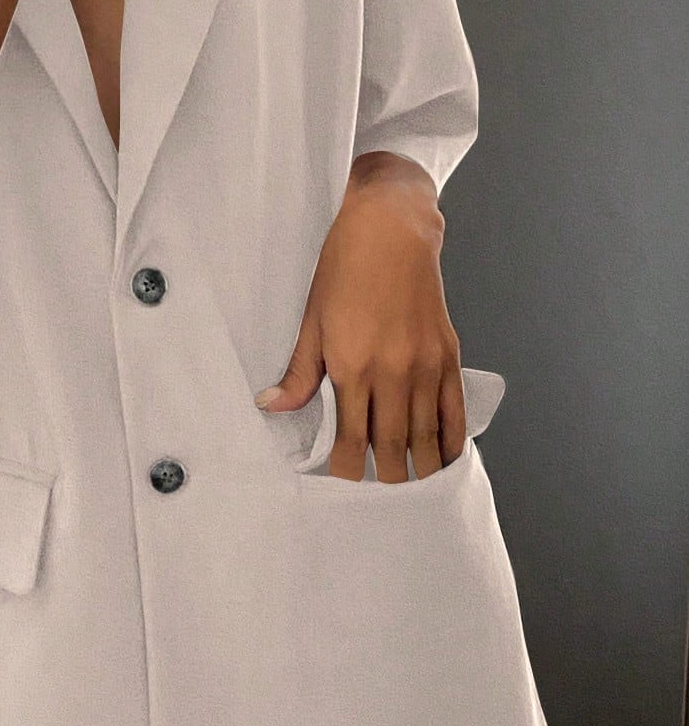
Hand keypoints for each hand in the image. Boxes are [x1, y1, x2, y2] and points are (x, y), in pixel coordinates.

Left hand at [255, 186, 467, 481]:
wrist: (390, 230)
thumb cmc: (344, 269)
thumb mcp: (312, 320)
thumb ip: (300, 372)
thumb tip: (271, 406)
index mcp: (353, 366)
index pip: (351, 438)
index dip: (348, 469)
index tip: (343, 482)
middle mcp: (392, 372)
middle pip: (392, 445)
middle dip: (387, 477)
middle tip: (381, 495)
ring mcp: (425, 365)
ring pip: (426, 434)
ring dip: (421, 467)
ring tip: (414, 486)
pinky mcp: (448, 354)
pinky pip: (454, 410)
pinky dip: (450, 438)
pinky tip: (445, 455)